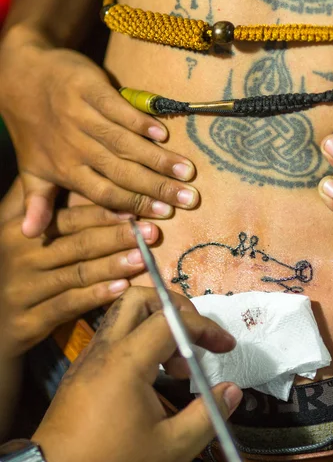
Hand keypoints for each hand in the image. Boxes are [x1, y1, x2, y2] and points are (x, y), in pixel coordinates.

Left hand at [0, 24, 198, 236]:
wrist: (21, 76)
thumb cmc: (34, 129)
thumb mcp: (30, 168)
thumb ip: (37, 200)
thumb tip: (28, 235)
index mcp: (64, 169)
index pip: (105, 193)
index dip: (135, 204)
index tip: (166, 215)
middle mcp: (74, 146)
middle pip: (121, 172)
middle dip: (157, 187)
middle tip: (189, 198)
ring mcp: (81, 116)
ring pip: (124, 143)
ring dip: (157, 158)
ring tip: (187, 171)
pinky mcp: (88, 89)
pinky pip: (117, 109)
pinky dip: (139, 122)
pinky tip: (163, 134)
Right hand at [0, 183, 159, 356]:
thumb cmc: (19, 266)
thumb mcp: (22, 231)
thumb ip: (44, 205)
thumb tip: (78, 174)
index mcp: (21, 230)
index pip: (70, 219)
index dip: (105, 214)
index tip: (136, 211)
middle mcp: (21, 257)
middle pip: (79, 244)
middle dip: (119, 237)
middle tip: (152, 233)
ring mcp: (24, 290)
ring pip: (78, 274)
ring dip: (114, 265)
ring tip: (143, 258)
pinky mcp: (29, 319)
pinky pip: (69, 305)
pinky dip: (97, 296)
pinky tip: (122, 288)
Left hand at [33, 287, 242, 461]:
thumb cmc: (111, 461)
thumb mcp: (169, 448)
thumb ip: (206, 415)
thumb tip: (233, 390)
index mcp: (126, 361)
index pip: (171, 320)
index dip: (204, 327)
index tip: (225, 346)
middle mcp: (106, 349)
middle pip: (139, 297)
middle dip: (174, 308)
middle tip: (194, 335)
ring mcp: (90, 356)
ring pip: (124, 314)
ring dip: (157, 325)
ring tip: (177, 364)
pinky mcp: (82, 369)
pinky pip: (114, 336)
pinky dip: (139, 341)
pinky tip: (153, 375)